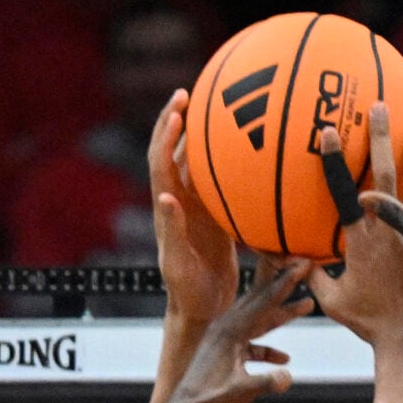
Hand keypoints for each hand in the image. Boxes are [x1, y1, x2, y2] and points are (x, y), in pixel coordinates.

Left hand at [150, 90, 237, 324]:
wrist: (200, 310)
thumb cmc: (186, 292)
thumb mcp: (177, 263)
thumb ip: (171, 230)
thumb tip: (165, 195)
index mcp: (167, 209)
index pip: (160, 162)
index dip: (165, 134)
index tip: (177, 108)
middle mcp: (179, 202)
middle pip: (172, 152)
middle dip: (177, 121)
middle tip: (188, 92)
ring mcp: (195, 208)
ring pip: (193, 163)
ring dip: (198, 136)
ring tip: (212, 107)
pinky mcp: (212, 217)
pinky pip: (216, 181)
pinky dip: (223, 161)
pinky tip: (242, 148)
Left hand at [162, 262, 313, 402]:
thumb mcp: (238, 394)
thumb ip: (264, 383)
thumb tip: (288, 376)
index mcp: (229, 331)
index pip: (264, 301)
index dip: (286, 282)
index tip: (303, 263)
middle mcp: (225, 329)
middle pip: (260, 302)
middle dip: (284, 286)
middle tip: (304, 266)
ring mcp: (224, 341)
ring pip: (258, 321)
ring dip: (281, 315)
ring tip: (306, 305)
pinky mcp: (224, 355)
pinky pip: (251, 345)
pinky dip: (267, 348)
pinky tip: (283, 358)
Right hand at [310, 105, 402, 346]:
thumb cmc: (370, 324)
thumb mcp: (333, 302)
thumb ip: (313, 275)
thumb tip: (288, 260)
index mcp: (360, 242)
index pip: (343, 191)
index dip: (336, 161)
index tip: (329, 131)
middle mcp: (389, 231)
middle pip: (384, 174)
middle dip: (381, 138)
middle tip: (379, 106)